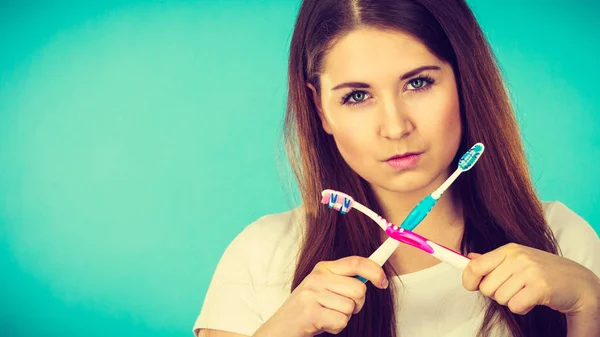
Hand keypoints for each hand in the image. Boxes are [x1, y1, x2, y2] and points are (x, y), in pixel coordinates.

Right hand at [253, 256, 387, 336]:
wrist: (279, 328)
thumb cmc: (307, 310)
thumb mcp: (324, 288)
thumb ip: (344, 280)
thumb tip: (374, 275)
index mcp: (323, 268)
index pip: (356, 262)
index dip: (375, 271)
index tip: (383, 282)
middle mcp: (317, 277)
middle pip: (359, 289)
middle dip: (356, 305)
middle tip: (339, 309)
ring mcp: (312, 294)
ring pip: (351, 308)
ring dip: (343, 318)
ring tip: (326, 316)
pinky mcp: (310, 312)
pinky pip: (341, 321)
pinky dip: (335, 328)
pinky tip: (321, 324)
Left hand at [462, 243, 599, 315]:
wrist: (578, 282)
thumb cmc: (543, 272)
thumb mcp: (517, 261)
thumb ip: (492, 260)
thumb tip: (469, 258)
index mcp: (509, 249)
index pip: (475, 266)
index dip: (468, 279)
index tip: (471, 286)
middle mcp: (518, 257)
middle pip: (486, 287)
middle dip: (497, 294)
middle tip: (514, 290)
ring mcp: (530, 271)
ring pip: (500, 298)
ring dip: (511, 301)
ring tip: (526, 293)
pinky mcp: (540, 287)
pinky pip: (515, 306)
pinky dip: (522, 308)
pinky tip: (533, 300)